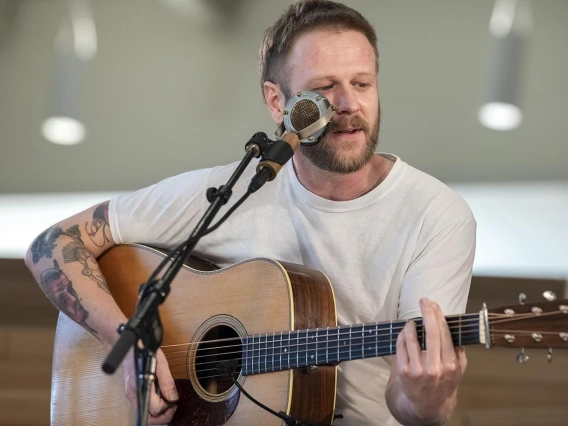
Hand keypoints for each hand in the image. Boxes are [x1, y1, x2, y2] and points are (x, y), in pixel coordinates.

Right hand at [123, 347, 178, 423]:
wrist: (129, 346)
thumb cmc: (144, 351)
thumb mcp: (160, 363)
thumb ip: (167, 382)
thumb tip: (173, 397)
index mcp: (140, 388)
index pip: (155, 409)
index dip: (167, 407)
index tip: (175, 400)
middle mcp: (133, 396)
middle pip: (148, 417)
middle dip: (163, 416)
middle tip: (173, 407)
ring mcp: (131, 396)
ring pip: (145, 413)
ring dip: (158, 412)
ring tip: (168, 402)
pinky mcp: (132, 393)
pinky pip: (143, 406)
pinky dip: (153, 407)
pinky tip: (159, 397)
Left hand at [395, 298, 466, 422]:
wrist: (428, 405)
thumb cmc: (445, 383)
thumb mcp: (459, 371)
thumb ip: (459, 352)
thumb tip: (455, 329)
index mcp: (451, 365)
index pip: (445, 335)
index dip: (439, 317)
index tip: (435, 305)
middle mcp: (435, 367)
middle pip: (431, 333)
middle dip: (427, 313)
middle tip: (424, 301)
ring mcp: (417, 370)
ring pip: (412, 338)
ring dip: (411, 325)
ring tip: (412, 321)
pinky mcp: (403, 371)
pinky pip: (401, 347)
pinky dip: (402, 335)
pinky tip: (405, 331)